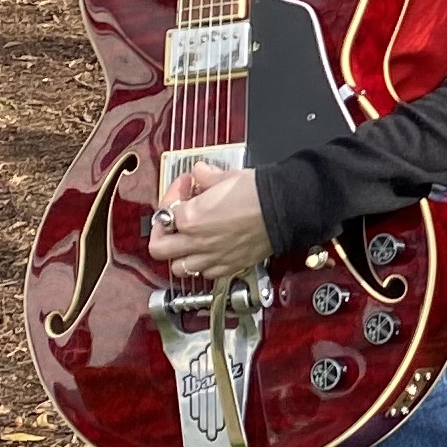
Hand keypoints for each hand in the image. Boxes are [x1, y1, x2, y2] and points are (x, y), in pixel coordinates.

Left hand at [148, 161, 270, 276]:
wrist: (288, 209)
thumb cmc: (260, 193)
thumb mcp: (228, 176)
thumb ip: (207, 176)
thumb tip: (202, 173)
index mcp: (190, 218)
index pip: (166, 209)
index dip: (174, 193)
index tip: (186, 185)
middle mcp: (196, 242)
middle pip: (159, 248)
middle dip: (162, 233)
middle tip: (170, 222)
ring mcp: (212, 257)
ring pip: (179, 267)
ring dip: (180, 254)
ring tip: (188, 242)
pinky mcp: (230, 266)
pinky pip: (206, 273)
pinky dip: (204, 265)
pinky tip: (210, 252)